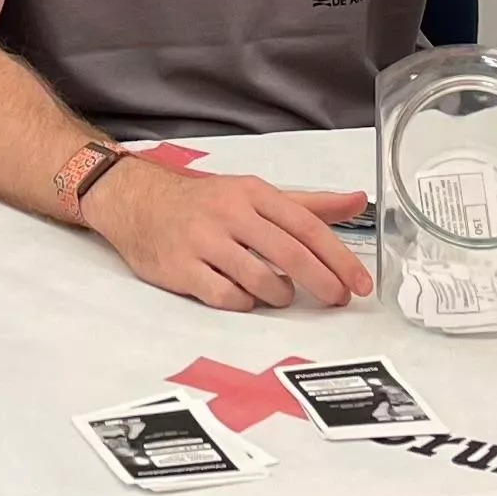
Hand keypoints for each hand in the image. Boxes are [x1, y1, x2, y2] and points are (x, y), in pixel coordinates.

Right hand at [84, 158, 372, 310]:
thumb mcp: (254, 193)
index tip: (360, 282)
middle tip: (338, 299)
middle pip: (289, 254)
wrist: (136, 201)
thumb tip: (358, 200)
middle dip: (322, 282)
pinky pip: (226, 297)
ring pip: (260, 280)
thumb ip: (308, 203)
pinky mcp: (181, 268)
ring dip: (280, 295)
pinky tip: (246, 296)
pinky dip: (244, 302)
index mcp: (253, 193)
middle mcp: (230, 213)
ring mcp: (203, 241)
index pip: (307, 225)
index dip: (338, 257)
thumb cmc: (203, 201)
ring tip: (281, 294)